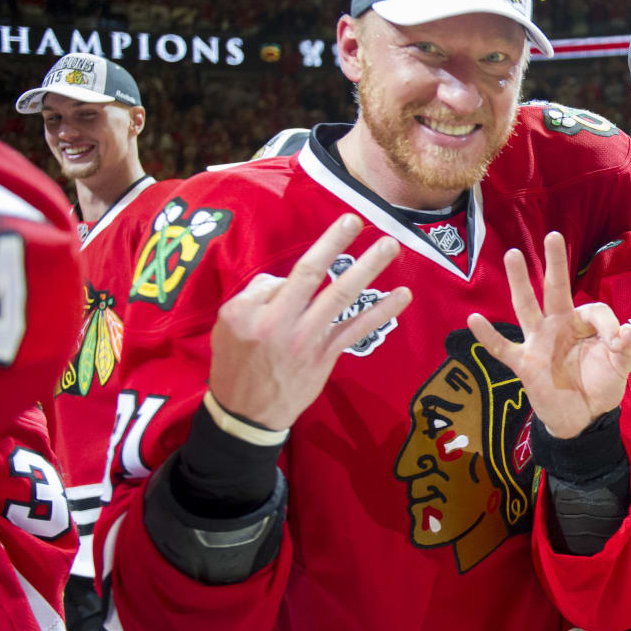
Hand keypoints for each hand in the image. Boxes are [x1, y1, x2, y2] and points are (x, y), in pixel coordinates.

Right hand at [209, 214, 412, 430]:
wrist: (248, 412)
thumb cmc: (236, 362)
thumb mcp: (227, 324)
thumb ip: (256, 296)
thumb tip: (288, 281)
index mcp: (255, 312)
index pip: (283, 277)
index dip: (304, 263)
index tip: (334, 237)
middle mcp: (283, 323)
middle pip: (313, 275)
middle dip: (336, 243)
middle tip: (358, 217)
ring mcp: (309, 340)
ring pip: (342, 297)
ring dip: (368, 268)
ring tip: (390, 246)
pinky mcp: (327, 354)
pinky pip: (358, 328)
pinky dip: (382, 311)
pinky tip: (403, 295)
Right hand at [468, 232, 630, 438]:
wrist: (583, 418)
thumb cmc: (600, 385)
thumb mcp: (620, 367)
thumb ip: (628, 349)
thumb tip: (628, 330)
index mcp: (581, 323)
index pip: (593, 310)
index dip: (609, 324)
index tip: (618, 343)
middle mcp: (558, 325)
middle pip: (555, 289)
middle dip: (555, 264)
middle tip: (554, 236)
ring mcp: (538, 342)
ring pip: (526, 307)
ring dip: (519, 282)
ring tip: (513, 255)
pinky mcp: (524, 363)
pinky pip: (502, 348)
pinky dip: (488, 336)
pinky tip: (475, 319)